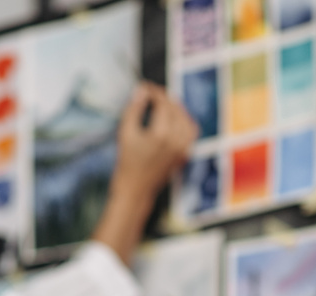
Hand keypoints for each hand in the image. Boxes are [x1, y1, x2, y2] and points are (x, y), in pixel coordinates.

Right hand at [91, 82, 198, 262]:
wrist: (136, 189)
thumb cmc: (127, 161)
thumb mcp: (125, 133)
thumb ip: (134, 109)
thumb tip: (142, 90)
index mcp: (161, 135)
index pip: (163, 104)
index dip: (154, 92)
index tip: (145, 87)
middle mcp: (176, 141)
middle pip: (176, 109)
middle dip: (165, 98)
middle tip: (152, 93)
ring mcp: (183, 149)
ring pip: (187, 120)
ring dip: (177, 109)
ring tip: (164, 104)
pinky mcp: (184, 155)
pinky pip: (191, 133)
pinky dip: (185, 122)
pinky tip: (174, 119)